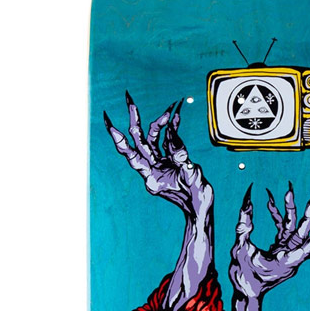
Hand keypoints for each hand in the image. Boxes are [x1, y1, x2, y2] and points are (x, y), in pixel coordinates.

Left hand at [103, 94, 212, 216]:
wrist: (201, 210)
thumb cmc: (195, 200)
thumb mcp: (191, 177)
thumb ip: (183, 157)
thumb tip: (175, 138)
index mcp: (151, 177)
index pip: (130, 153)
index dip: (118, 138)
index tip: (108, 122)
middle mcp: (153, 169)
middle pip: (139, 140)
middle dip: (134, 120)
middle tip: (129, 100)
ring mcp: (161, 165)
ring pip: (154, 139)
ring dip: (159, 124)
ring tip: (169, 111)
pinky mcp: (172, 162)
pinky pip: (169, 143)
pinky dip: (172, 130)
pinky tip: (175, 118)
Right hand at [229, 182, 309, 302]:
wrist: (244, 293)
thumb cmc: (243, 278)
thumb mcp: (239, 251)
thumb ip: (243, 228)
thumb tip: (246, 205)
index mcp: (285, 263)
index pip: (305, 248)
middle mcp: (290, 258)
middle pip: (303, 233)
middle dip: (308, 214)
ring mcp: (286, 254)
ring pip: (293, 230)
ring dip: (290, 212)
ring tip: (288, 192)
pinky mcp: (280, 251)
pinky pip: (283, 232)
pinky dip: (277, 219)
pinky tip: (269, 204)